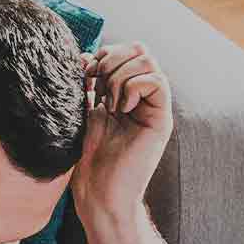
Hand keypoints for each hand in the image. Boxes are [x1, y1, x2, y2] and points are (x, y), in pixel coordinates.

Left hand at [73, 42, 172, 217]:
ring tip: (109, 102)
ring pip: (149, 61)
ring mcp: (153, 108)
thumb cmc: (88, 161)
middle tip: (96, 86)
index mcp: (125, 93)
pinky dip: (133, 87)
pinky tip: (120, 108)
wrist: (98, 194)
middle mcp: (143, 98)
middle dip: (113, 60)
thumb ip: (87, 84)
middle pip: (141, 49)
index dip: (106, 54)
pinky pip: (157, 82)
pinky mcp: (161, 120)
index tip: (87, 75)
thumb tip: (86, 55)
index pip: (128, 50)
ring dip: (120, 76)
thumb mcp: (83, 112)